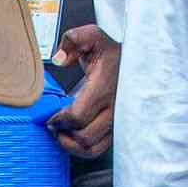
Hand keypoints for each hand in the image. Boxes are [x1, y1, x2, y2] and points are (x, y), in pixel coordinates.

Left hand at [46, 24, 120, 157]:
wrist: (136, 63)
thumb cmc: (112, 52)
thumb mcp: (93, 37)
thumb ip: (73, 40)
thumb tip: (60, 59)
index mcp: (104, 86)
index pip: (78, 116)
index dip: (59, 120)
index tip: (51, 117)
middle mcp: (113, 107)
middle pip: (84, 136)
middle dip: (64, 133)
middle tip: (54, 125)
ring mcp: (117, 120)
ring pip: (92, 147)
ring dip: (72, 145)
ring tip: (62, 134)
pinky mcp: (117, 128)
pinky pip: (100, 149)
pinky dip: (83, 149)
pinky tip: (74, 139)